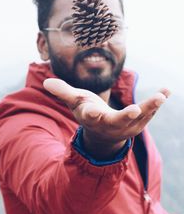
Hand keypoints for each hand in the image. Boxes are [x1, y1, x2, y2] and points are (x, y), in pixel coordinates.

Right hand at [44, 78, 169, 159]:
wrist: (104, 132)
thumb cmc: (89, 113)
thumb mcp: (76, 102)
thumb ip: (63, 92)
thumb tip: (46, 81)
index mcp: (93, 119)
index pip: (90, 117)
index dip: (91, 114)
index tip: (92, 112)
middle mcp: (110, 125)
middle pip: (119, 121)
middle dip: (127, 116)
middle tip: (135, 110)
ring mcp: (126, 126)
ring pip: (139, 119)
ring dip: (150, 108)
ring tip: (161, 95)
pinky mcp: (138, 123)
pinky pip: (149, 113)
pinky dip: (157, 103)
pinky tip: (167, 90)